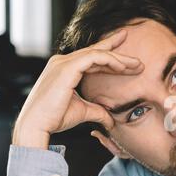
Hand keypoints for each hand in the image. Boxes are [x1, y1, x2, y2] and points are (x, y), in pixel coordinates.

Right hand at [12, 30, 143, 148]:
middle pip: (96, 52)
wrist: (37, 125)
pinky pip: (94, 58)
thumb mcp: (84, 112)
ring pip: (97, 54)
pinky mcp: (66, 67)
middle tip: (138, 60)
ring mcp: (63, 63)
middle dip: (119, 54)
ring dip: (119, 58)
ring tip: (137, 65)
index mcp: (65, 69)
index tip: (126, 49)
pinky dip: (110, 60)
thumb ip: (99, 112)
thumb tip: (112, 120)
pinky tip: (123, 67)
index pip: (92, 57)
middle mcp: (63, 62)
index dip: (110, 51)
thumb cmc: (54, 118)